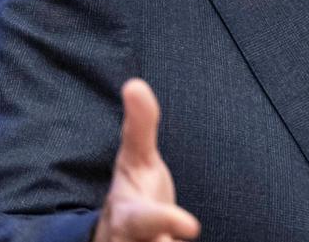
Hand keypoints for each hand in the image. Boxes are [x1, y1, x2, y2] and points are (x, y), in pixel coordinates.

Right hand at [93, 79, 200, 241]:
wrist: (117, 233)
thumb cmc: (132, 193)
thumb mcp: (136, 161)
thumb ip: (139, 126)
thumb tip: (135, 83)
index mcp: (130, 218)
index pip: (144, 221)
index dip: (166, 222)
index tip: (190, 226)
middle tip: (181, 239)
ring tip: (180, 238)